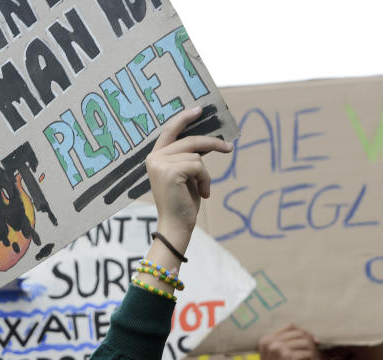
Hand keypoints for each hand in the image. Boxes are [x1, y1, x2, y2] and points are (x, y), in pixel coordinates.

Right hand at [146, 106, 232, 248]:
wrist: (175, 226)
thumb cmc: (182, 203)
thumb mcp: (186, 175)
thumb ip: (189, 157)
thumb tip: (207, 140)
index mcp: (155, 157)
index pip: (170, 130)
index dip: (184, 118)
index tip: (199, 109)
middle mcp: (154, 158)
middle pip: (189, 140)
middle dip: (212, 143)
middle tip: (229, 148)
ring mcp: (160, 164)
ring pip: (197, 156)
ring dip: (205, 174)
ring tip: (202, 190)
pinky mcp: (170, 172)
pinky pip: (199, 166)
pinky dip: (205, 179)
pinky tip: (202, 193)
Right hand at [258, 324, 320, 359]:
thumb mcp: (275, 358)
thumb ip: (288, 345)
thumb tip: (314, 338)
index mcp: (266, 340)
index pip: (290, 326)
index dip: (304, 333)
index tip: (314, 342)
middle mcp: (270, 341)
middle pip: (299, 334)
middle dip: (310, 343)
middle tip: (314, 355)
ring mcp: (278, 347)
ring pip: (305, 343)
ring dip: (312, 353)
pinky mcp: (287, 356)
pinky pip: (307, 353)